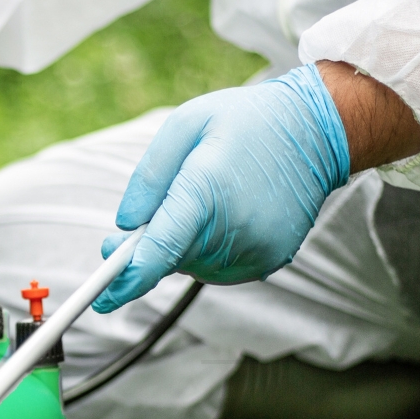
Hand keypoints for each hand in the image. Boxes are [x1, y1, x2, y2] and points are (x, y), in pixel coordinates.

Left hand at [94, 64, 353, 312]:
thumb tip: (125, 226)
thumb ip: (149, 177)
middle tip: (126, 236)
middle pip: (172, 260)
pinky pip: (220, 269)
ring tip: (196, 206)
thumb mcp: (186, 125)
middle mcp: (235, 227)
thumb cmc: (246, 121)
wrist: (318, 130)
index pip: (161, 248)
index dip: (128, 277)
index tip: (101, 297)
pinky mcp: (271, 259)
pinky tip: (218, 218)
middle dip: (145, 253)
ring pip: (194, 268)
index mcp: (208, 189)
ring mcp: (258, 249)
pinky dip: (206, 253)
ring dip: (179, 249)